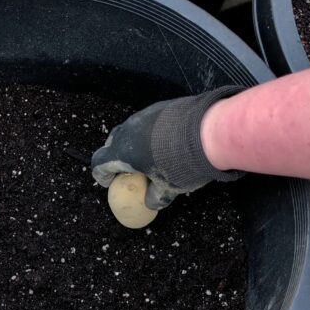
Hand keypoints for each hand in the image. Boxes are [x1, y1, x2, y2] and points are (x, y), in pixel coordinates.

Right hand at [91, 86, 246, 209]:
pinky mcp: (162, 106)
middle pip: (113, 142)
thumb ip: (156, 196)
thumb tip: (151, 202)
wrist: (210, 131)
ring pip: (131, 129)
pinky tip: (167, 140)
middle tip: (129, 168)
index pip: (100, 163)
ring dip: (135, 142)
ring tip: (150, 153)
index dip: (102, 175)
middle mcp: (129, 130)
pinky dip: (151, 132)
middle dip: (116, 156)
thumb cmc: (182, 163)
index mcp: (123, 152)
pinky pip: (149, 121)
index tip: (110, 183)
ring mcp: (145, 115)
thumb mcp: (170, 187)